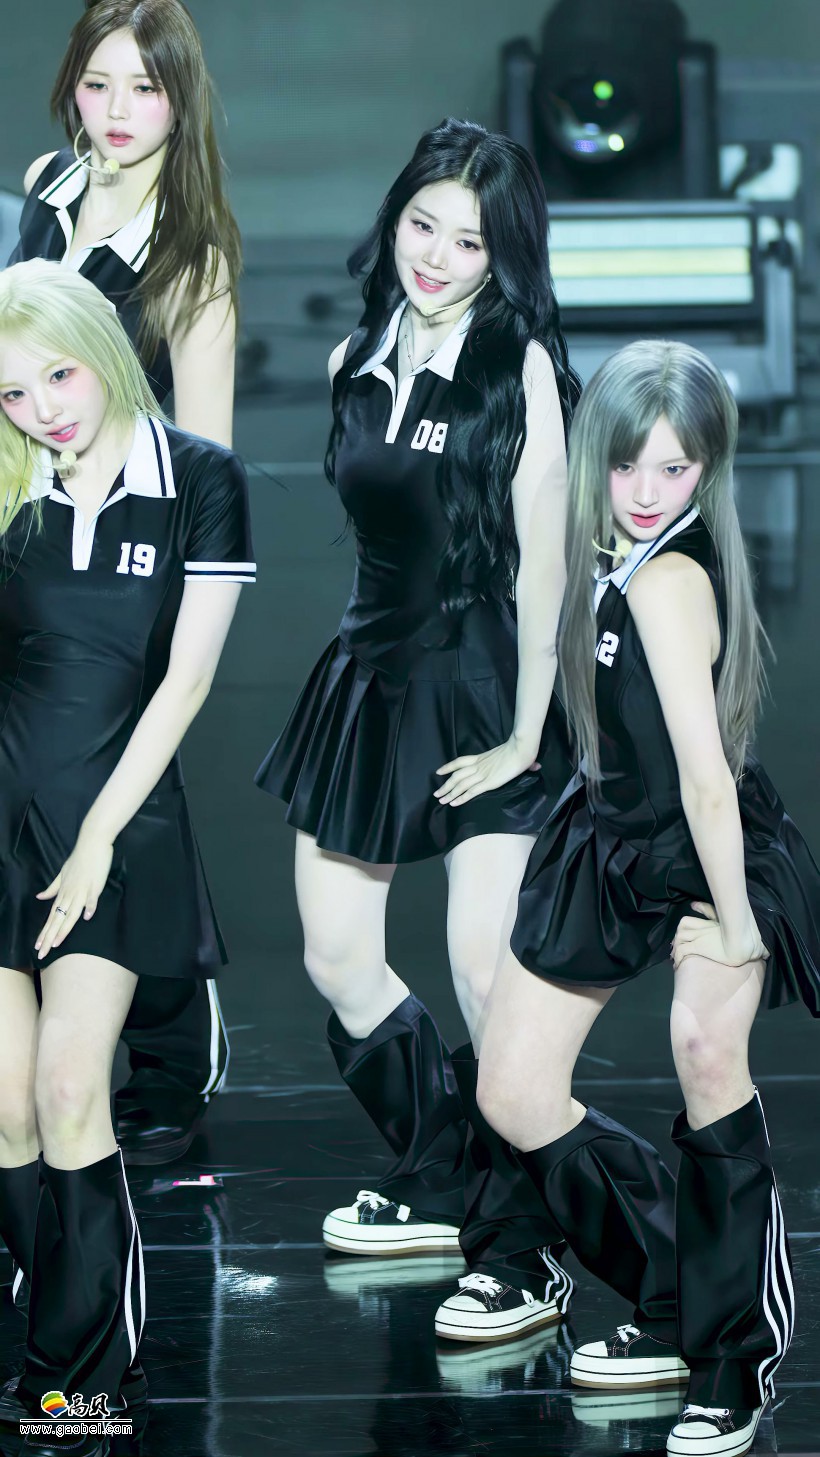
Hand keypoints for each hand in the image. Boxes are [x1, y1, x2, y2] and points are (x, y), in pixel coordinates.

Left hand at [35, 831, 113, 958]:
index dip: (45, 932)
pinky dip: (89, 907)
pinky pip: (91, 897)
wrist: (92, 842)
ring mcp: (82, 889)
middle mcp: (70, 893)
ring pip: (71, 913)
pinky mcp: (95, 884)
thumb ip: (53, 887)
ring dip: (64, 929)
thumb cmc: (79, 858)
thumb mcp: (62, 873)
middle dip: (49, 937)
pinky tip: (87, 918)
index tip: (38, 946)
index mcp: (63, 892)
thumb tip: (40, 896)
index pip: (52, 917)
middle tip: (42, 953)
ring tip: (56, 944)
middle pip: (58, 919)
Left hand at [435, 738, 537, 807]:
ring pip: (460, 785)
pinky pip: (471, 792)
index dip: (448, 767)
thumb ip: (515, 761)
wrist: (521, 749)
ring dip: (449, 793)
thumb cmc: (520, 750)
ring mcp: (482, 774)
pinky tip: (454, 803)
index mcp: (481, 758)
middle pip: (456, 776)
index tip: (438, 772)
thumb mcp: (511, 754)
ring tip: (441, 800)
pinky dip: (461, 798)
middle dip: (445, 786)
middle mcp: (478, 766)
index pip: (459, 762)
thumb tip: (535, 766)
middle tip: (436, 793)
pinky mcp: (489, 783)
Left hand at [672, 901, 768, 970]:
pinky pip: (683, 950)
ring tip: (674, 955)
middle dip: (680, 932)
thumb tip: (766, 953)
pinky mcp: (698, 947)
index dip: (700, 908)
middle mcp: (706, 929)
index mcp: (718, 925)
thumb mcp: (753, 942)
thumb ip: (756, 945)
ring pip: (681, 936)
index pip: (708, 911)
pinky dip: (678, 957)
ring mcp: (701, 937)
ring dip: (676, 946)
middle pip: (686, 923)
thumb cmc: (749, 944)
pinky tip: (677, 963)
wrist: (743, 948)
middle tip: (677, 942)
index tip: (694, 906)